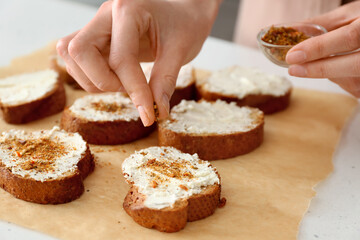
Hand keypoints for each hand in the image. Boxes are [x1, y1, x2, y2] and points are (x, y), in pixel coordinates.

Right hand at [57, 0, 219, 125]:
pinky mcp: (95, 36)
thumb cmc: (184, 26)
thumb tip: (157, 112)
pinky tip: (115, 79)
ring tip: (123, 84)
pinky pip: (75, 58)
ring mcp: (97, 24)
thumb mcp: (181, 51)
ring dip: (93, 79)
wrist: (182, 13)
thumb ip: (165, 81)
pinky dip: (89, 75)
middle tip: (128, 90)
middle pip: (79, 51)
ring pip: (71, 55)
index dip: (134, 90)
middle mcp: (106, 14)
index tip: (148, 114)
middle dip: (103, 81)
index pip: (121, 58)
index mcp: (129, 9)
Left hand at [286, 1, 359, 97]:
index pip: (349, 37)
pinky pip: (356, 88)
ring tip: (314, 65)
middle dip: (320, 69)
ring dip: (330, 75)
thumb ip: (323, 23)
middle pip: (354, 65)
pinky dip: (341, 80)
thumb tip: (291, 30)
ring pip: (354, 81)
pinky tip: (334, 69)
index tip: (293, 56)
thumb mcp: (352, 13)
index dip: (320, 47)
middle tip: (294, 69)